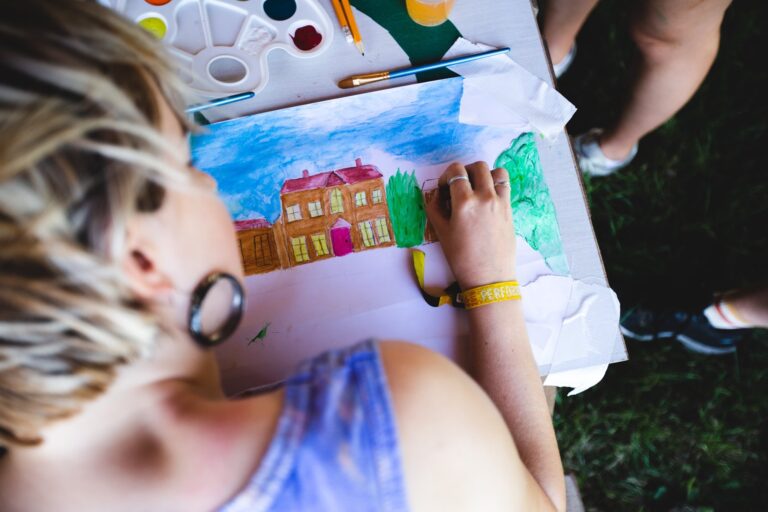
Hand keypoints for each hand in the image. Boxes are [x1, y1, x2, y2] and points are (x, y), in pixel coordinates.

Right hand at [425, 161, 516, 289]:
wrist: (488, 276)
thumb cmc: (461, 257)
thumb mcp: (441, 232)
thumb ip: (435, 208)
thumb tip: (436, 194)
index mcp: (464, 202)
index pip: (456, 171)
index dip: (447, 175)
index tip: (444, 188)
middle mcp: (484, 197)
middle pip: (478, 166)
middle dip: (465, 170)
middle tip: (460, 184)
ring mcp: (500, 202)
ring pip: (497, 172)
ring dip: (485, 174)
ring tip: (478, 187)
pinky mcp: (510, 209)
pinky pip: (506, 186)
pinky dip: (497, 184)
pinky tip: (489, 197)